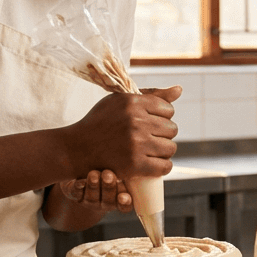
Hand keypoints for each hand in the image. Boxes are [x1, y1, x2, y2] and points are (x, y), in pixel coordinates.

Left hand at [58, 169, 132, 212]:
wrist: (86, 169)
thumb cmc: (112, 167)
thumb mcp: (124, 170)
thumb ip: (130, 168)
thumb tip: (143, 156)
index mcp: (122, 198)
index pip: (126, 205)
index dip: (125, 203)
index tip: (123, 197)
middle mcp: (106, 202)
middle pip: (109, 201)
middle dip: (109, 188)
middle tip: (108, 174)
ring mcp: (90, 200)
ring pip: (92, 198)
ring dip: (93, 186)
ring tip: (94, 174)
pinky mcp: (76, 194)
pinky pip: (76, 193)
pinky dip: (78, 187)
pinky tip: (79, 181)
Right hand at [67, 86, 181, 180]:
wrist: (77, 148)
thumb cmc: (100, 122)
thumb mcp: (120, 101)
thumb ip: (151, 94)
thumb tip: (180, 89)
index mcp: (132, 102)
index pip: (168, 109)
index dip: (161, 117)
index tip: (150, 123)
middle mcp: (135, 121)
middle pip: (172, 129)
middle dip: (162, 134)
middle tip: (148, 138)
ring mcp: (136, 144)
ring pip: (170, 148)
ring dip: (163, 151)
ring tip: (150, 150)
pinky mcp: (134, 164)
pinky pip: (165, 166)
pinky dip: (162, 167)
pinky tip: (152, 163)